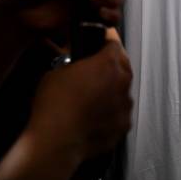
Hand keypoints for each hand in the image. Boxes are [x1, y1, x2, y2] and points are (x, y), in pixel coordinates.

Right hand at [27, 39, 132, 158]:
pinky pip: (121, 111)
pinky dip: (112, 110)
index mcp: (108, 63)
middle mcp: (123, 81)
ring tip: (95, 94)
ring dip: (113, 88)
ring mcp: (126, 104)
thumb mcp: (56, 71)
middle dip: (112, 62)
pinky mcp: (125, 124)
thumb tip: (77, 59)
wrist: (58, 141)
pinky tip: (96, 115)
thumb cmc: (54, 103)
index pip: (114, 42)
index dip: (106, 39)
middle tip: (98, 64)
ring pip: (124, 89)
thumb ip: (73, 61)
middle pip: (123, 64)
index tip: (102, 38)